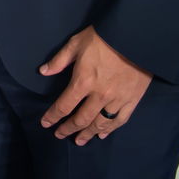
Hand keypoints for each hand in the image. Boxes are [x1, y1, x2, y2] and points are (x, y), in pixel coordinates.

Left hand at [39, 26, 152, 144]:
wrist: (135, 38)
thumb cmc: (103, 38)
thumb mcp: (76, 44)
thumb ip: (59, 60)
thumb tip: (43, 72)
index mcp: (83, 82)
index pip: (64, 106)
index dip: (53, 116)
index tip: (45, 123)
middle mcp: (99, 96)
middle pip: (81, 119)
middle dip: (68, 128)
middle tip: (60, 135)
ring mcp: (118, 100)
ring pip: (100, 123)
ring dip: (88, 133)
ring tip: (80, 140)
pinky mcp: (133, 100)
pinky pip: (120, 120)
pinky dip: (110, 129)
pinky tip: (103, 134)